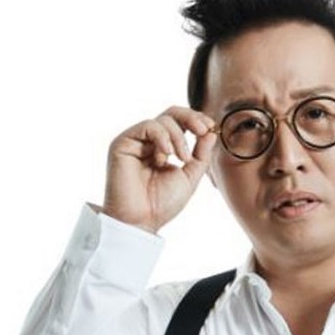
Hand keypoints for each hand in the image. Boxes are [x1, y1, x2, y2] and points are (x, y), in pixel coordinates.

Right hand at [102, 106, 217, 233]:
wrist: (141, 220)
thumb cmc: (162, 204)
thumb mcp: (190, 176)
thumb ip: (201, 154)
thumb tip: (210, 132)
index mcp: (162, 148)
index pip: (180, 123)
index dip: (196, 120)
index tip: (211, 128)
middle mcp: (147, 142)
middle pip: (171, 114)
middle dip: (191, 118)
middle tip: (203, 130)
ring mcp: (134, 141)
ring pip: (163, 120)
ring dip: (178, 138)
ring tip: (181, 159)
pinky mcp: (122, 143)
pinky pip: (148, 126)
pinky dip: (163, 138)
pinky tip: (167, 156)